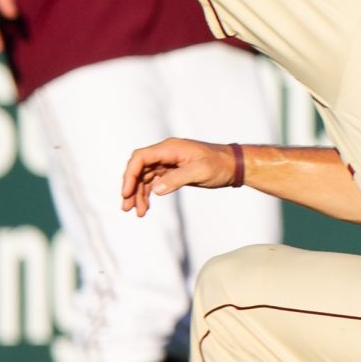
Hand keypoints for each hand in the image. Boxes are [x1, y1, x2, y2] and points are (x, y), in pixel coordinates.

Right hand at [120, 138, 239, 215]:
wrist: (234, 165)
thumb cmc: (219, 165)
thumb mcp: (200, 171)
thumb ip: (178, 179)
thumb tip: (156, 189)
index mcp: (170, 148)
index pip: (141, 158)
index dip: (130, 174)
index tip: (126, 193)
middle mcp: (166, 153)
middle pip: (139, 168)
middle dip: (131, 188)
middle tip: (127, 207)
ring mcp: (167, 162)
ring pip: (144, 177)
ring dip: (138, 194)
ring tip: (138, 213)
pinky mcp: (171, 171)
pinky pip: (153, 182)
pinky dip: (148, 194)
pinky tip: (146, 207)